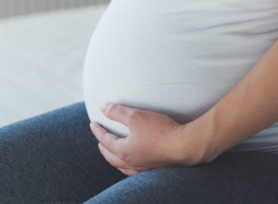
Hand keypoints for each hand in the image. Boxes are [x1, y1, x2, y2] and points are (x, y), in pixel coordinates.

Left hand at [90, 103, 209, 175]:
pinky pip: (135, 170)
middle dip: (103, 148)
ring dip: (114, 158)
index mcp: (124, 151)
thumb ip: (117, 112)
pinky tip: (134, 161)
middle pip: (111, 157)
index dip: (98, 131)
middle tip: (99, 140)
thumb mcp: (135, 116)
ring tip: (113, 152)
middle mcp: (131, 163)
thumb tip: (103, 107)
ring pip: (122, 166)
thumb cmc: (160, 130)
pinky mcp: (154, 169)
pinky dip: (128, 165)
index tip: (93, 123)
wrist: (185, 146)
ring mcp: (143, 168)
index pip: (105, 141)